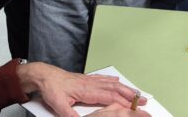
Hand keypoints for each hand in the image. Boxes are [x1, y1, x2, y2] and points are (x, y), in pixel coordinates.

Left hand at [17, 62, 146, 116]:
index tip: (136, 106)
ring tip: (136, 92)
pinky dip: (112, 81)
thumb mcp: (58, 105)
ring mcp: (88, 80)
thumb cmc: (51, 87)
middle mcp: (90, 83)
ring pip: (110, 82)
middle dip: (129, 94)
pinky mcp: (85, 79)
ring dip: (124, 87)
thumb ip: (71, 116)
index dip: (123, 101)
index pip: (109, 96)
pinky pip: (102, 79)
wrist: (43, 75)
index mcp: (86, 90)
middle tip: (143, 99)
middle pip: (114, 88)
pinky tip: (117, 81)